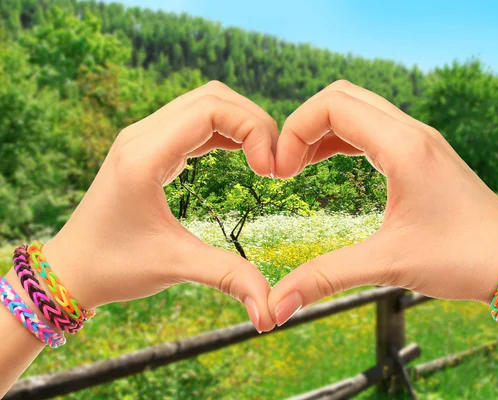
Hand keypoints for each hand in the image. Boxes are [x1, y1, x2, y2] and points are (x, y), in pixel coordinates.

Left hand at [43, 81, 277, 331]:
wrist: (71, 269)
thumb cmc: (113, 267)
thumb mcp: (175, 266)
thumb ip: (228, 277)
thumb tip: (272, 310)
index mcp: (144, 156)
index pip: (211, 109)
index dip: (253, 129)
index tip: (270, 171)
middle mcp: (141, 135)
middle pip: (212, 96)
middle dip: (253, 121)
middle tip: (274, 163)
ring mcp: (143, 137)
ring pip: (205, 102)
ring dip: (241, 123)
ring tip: (263, 160)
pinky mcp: (149, 147)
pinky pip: (194, 121)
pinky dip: (225, 131)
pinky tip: (243, 156)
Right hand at [268, 80, 497, 325]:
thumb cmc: (463, 260)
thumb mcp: (388, 264)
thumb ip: (326, 278)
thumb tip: (278, 306)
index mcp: (404, 147)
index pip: (332, 105)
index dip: (294, 130)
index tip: (280, 172)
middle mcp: (413, 132)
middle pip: (342, 96)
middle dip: (304, 124)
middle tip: (286, 167)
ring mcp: (421, 139)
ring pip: (358, 109)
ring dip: (323, 130)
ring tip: (298, 166)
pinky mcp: (424, 153)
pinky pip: (374, 128)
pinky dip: (343, 138)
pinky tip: (328, 164)